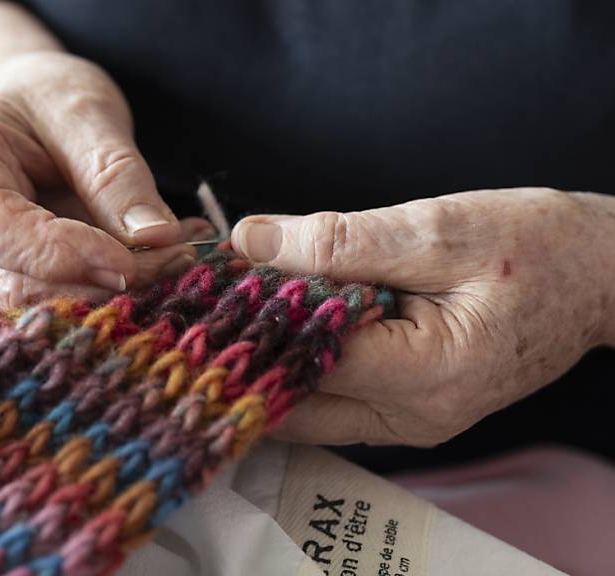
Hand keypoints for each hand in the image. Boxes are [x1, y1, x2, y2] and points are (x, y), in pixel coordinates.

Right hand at [0, 52, 209, 306]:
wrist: (29, 105)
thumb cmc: (46, 97)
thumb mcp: (85, 111)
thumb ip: (114, 173)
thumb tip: (156, 238)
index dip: (54, 253)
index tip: (127, 261)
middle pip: (14, 280)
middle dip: (98, 280)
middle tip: (175, 256)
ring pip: (45, 300)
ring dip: (118, 288)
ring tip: (180, 253)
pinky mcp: (23, 278)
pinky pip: (71, 293)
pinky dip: (123, 281)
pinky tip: (170, 254)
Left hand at [231, 188, 614, 445]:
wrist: (599, 276)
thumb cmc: (535, 247)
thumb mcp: (437, 228)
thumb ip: (339, 240)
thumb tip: (251, 240)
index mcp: (430, 375)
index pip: (306, 358)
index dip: (252, 317)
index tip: (212, 278)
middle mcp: (415, 417)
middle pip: (295, 399)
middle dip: (248, 350)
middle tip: (211, 297)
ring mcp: (410, 423)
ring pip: (306, 407)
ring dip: (270, 358)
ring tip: (240, 303)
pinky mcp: (406, 410)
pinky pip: (332, 399)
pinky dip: (301, 361)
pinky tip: (283, 318)